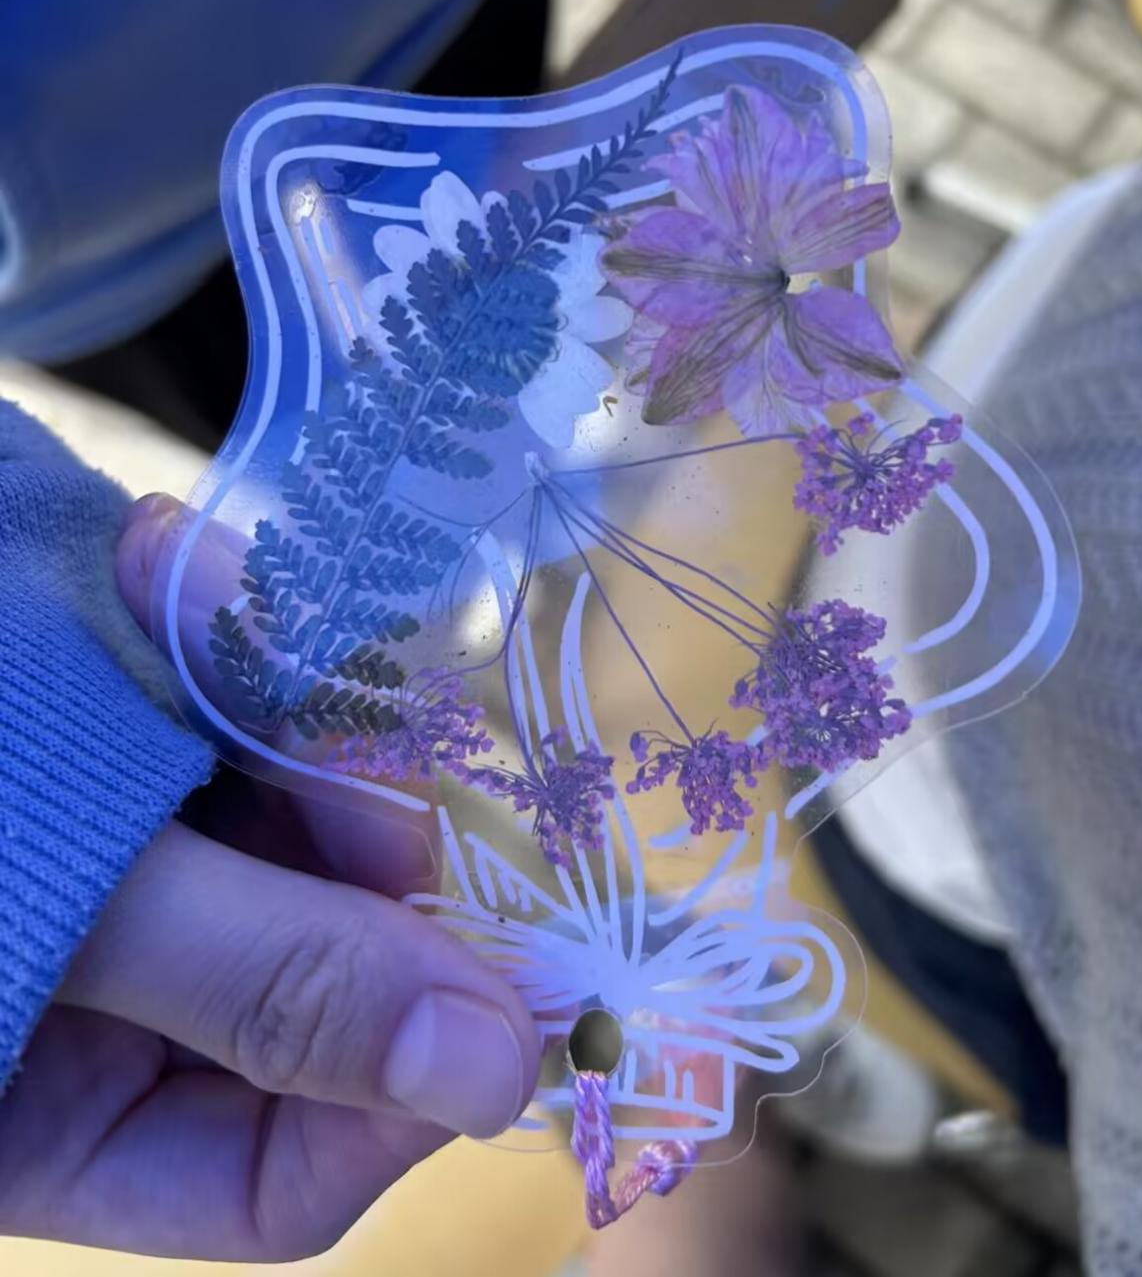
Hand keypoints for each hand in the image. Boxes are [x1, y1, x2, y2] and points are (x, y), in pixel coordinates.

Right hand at [0, 495, 539, 1261]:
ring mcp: (113, 869)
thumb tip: (501, 1072)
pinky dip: (225, 642)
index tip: (490, 963)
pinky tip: (160, 561)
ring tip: (192, 590)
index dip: (402, 1081)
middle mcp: (101, 1014)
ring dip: (287, 710)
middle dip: (355, 844)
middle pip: (318, 976)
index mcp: (53, 1124)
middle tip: (359, 731)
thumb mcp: (45, 897)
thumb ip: (266, 983)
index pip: (282, 1175)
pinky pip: (231, 718)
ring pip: (291, 826)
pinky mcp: (117, 742)